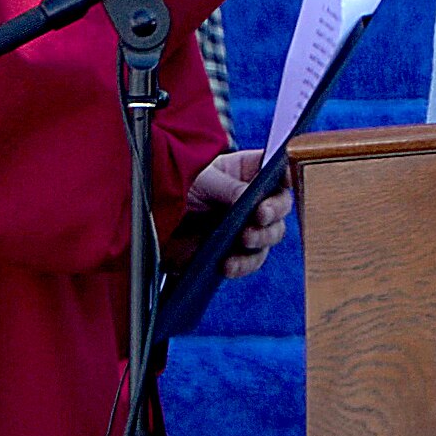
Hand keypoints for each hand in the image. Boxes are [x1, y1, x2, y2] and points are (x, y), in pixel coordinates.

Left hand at [182, 151, 294, 278]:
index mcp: (247, 172)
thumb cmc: (176, 187)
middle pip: (280, 206)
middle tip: (260, 215)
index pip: (276, 171)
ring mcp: (245, 227)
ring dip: (262, 238)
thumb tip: (250, 198)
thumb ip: (227, 187)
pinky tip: (228, 263)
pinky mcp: (234, 253)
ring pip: (271, 235)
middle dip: (273, 211)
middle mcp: (252, 200)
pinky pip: (249, 262)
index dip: (285, 175)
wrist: (149, 223)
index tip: (284, 180)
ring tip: (244, 238)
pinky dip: (242, 264)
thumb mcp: (202, 179)